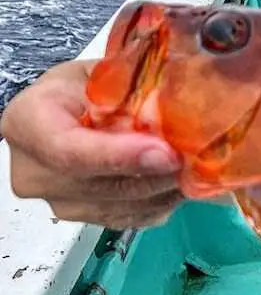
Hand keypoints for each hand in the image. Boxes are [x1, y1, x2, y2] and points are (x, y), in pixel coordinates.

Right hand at [1, 59, 183, 227]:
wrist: (67, 115)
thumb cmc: (81, 89)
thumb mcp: (98, 72)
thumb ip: (127, 87)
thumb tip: (175, 102)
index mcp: (26, 124)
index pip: (69, 151)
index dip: (120, 156)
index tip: (166, 153)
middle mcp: (34, 174)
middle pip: (103, 185)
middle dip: (157, 174)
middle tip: (199, 156)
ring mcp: (60, 204)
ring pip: (124, 206)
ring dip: (166, 189)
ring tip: (197, 164)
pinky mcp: (89, 222)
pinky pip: (135, 218)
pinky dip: (164, 200)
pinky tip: (181, 178)